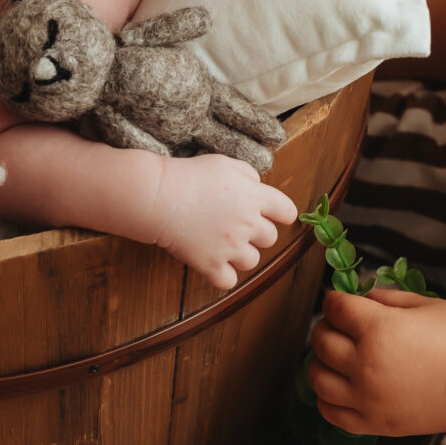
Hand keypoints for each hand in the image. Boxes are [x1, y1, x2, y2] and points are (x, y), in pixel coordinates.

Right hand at [150, 153, 296, 288]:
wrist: (158, 196)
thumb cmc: (189, 175)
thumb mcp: (224, 163)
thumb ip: (248, 175)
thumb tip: (258, 187)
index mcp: (255, 197)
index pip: (287, 211)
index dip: (281, 214)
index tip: (273, 216)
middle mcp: (248, 224)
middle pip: (270, 238)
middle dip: (257, 234)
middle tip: (236, 226)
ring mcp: (230, 247)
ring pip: (251, 261)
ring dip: (240, 255)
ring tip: (222, 244)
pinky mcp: (211, 265)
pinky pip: (229, 281)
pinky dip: (222, 276)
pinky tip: (213, 263)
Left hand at [309, 287, 445, 437]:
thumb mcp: (426, 304)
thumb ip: (385, 299)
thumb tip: (357, 299)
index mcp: (379, 328)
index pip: (335, 309)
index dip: (334, 300)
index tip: (339, 302)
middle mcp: (366, 364)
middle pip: (321, 341)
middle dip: (327, 327)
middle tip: (340, 326)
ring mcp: (368, 398)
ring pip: (317, 377)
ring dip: (320, 362)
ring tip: (337, 357)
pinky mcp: (375, 424)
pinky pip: (331, 413)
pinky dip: (327, 398)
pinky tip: (339, 386)